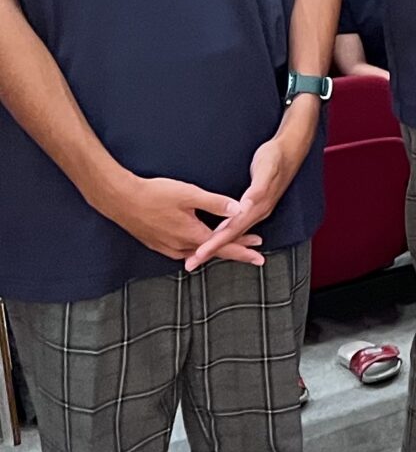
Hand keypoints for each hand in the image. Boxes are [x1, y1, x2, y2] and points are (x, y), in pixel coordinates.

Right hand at [108, 174, 260, 267]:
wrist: (120, 199)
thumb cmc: (154, 194)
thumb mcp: (189, 194)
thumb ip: (215, 203)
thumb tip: (239, 209)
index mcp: (191, 235)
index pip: (224, 248)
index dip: (244, 251)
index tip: (259, 257)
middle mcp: (180, 246)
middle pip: (213, 252)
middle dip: (235, 250)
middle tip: (254, 250)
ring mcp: (167, 247)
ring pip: (198, 252)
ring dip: (216, 249)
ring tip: (232, 245)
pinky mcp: (157, 244)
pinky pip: (184, 250)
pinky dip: (199, 248)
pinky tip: (201, 244)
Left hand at [185, 117, 310, 270]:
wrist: (291, 150)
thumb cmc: (276, 156)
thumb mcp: (267, 168)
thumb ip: (259, 188)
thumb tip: (247, 204)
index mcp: (258, 206)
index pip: (233, 230)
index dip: (216, 243)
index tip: (200, 253)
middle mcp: (258, 212)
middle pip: (231, 236)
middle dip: (211, 250)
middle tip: (191, 263)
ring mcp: (257, 210)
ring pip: (233, 234)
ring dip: (216, 246)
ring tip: (199, 256)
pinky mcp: (255, 206)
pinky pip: (236, 226)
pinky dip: (224, 235)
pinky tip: (216, 237)